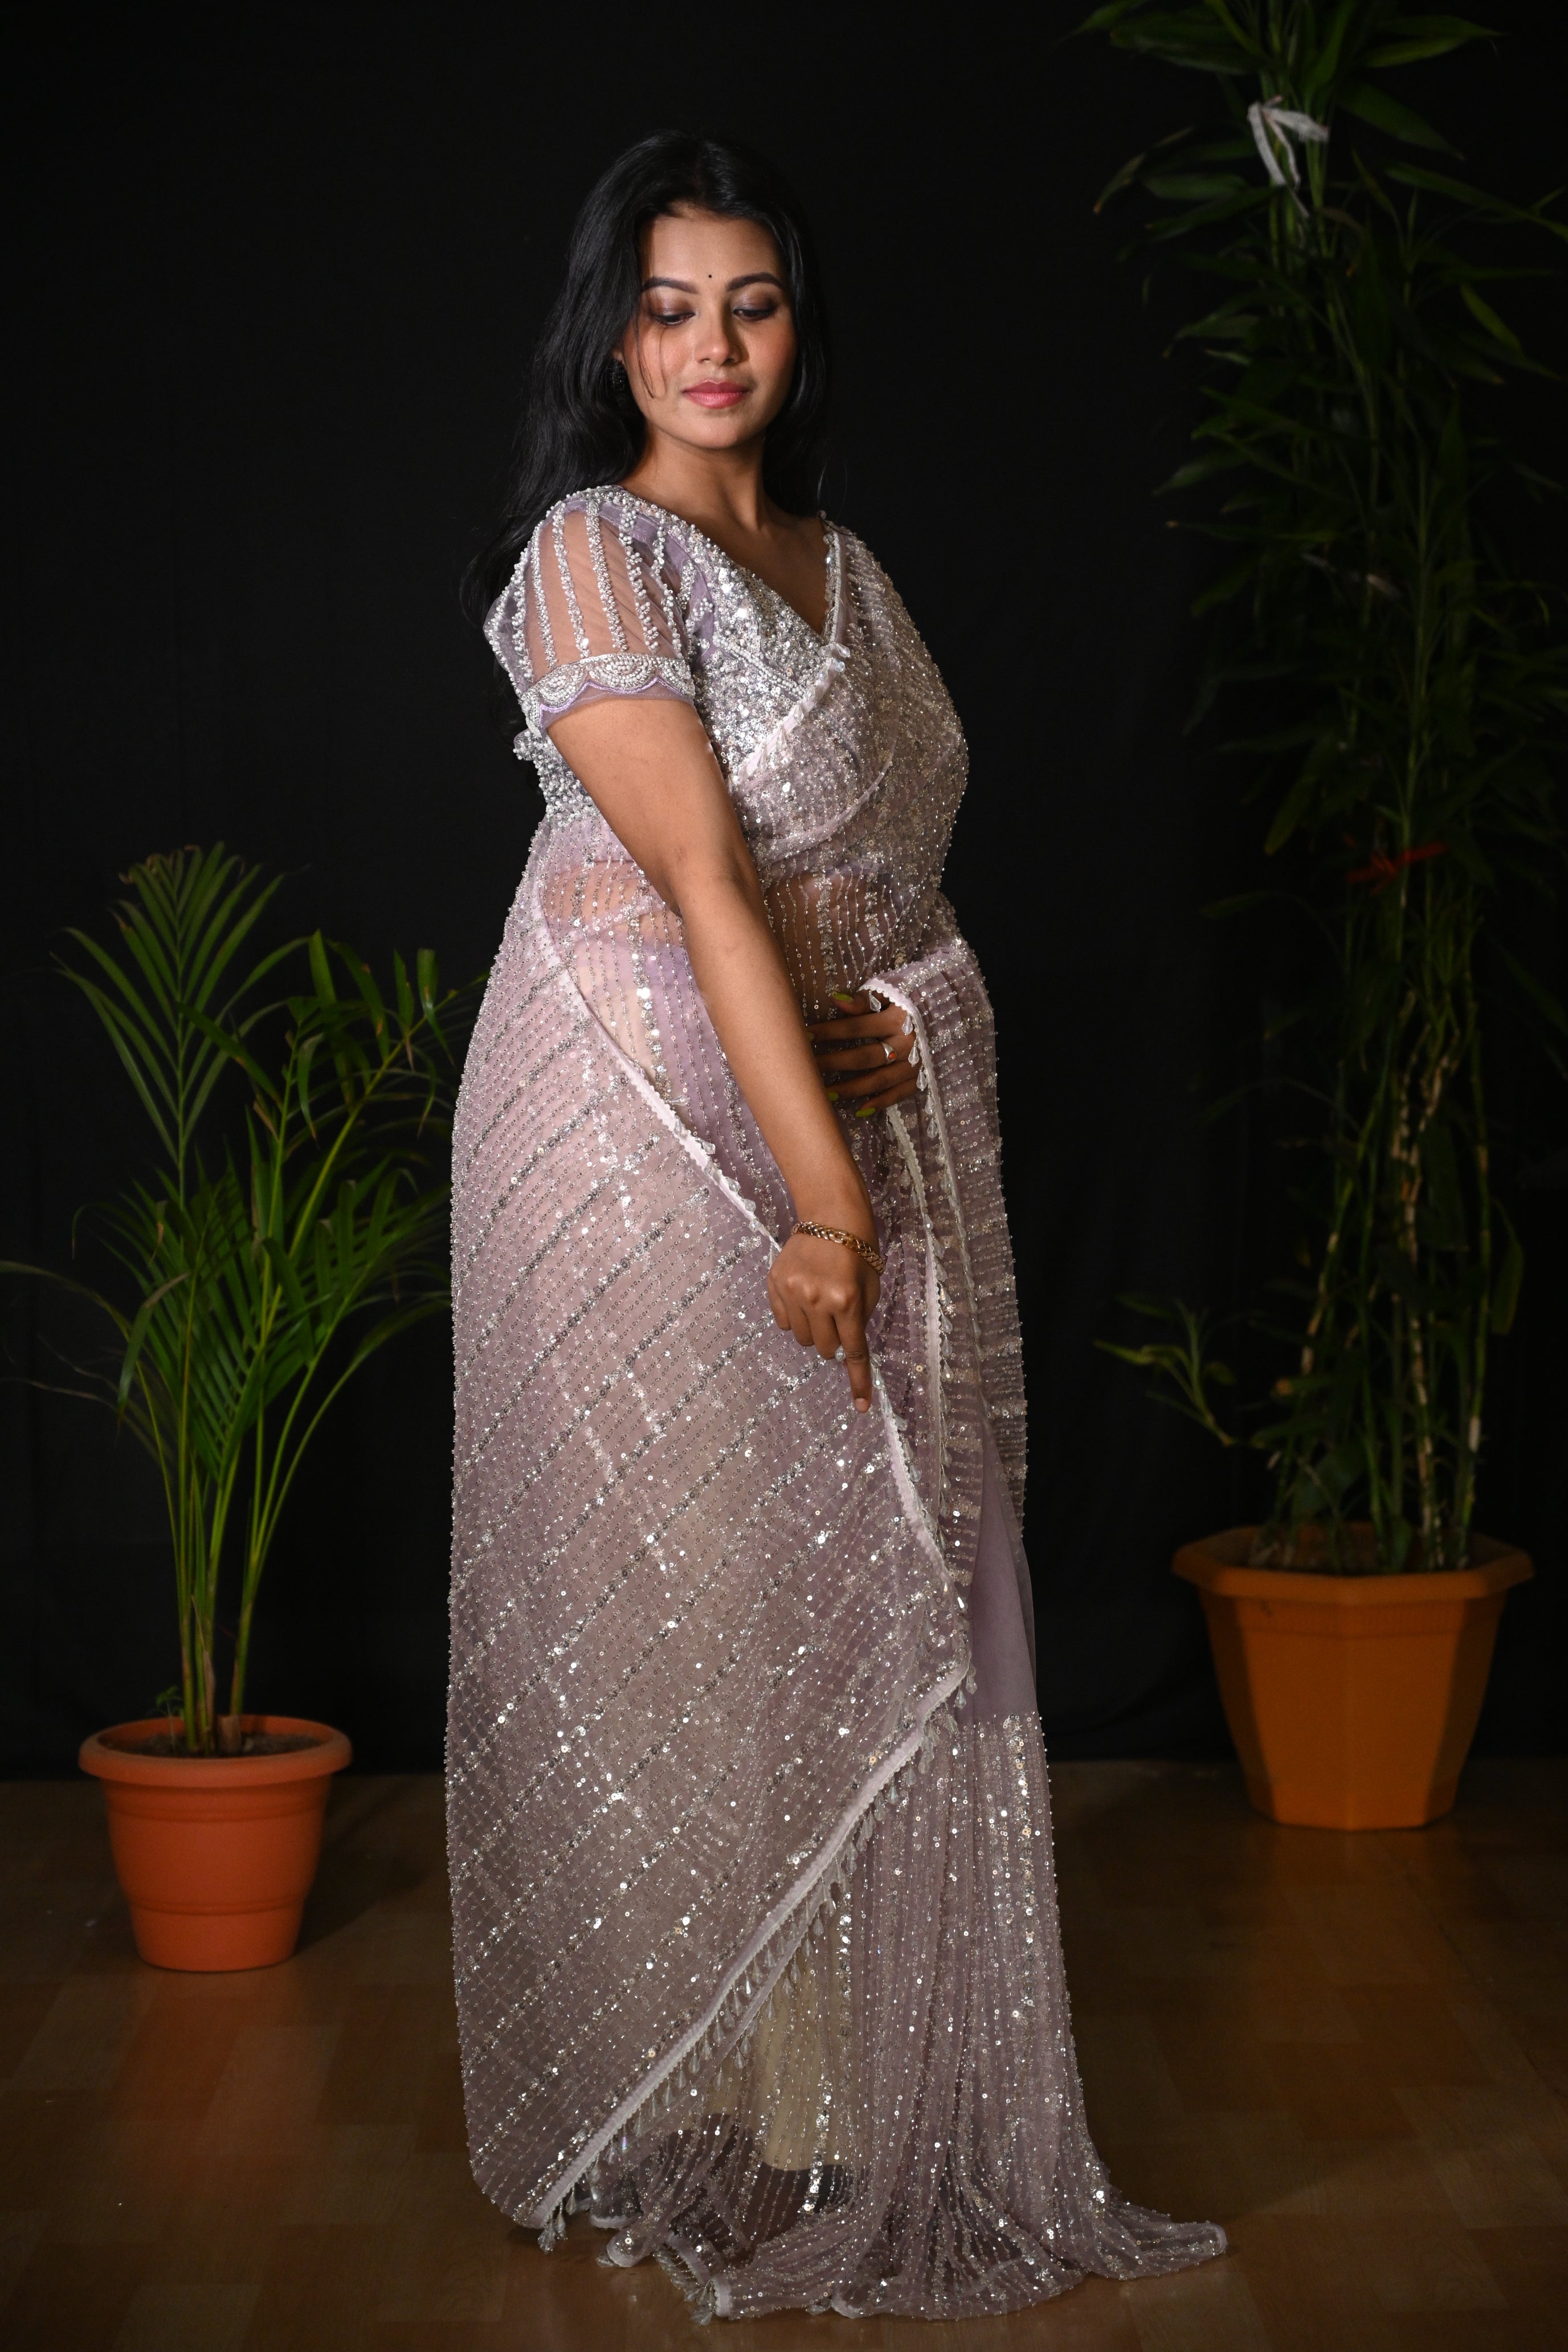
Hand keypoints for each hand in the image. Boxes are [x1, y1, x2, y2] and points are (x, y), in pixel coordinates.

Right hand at [767, 1227, 880, 1412]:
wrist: (831, 1214)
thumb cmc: (860, 1251)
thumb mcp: (872, 1287)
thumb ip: (859, 1319)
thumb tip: (846, 1349)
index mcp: (846, 1300)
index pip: (853, 1352)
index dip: (858, 1381)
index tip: (862, 1407)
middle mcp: (817, 1299)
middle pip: (824, 1348)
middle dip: (834, 1342)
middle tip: (837, 1319)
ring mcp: (792, 1292)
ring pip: (801, 1338)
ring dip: (813, 1331)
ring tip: (819, 1305)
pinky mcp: (774, 1284)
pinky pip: (782, 1321)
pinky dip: (793, 1317)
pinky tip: (802, 1297)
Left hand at [808, 992, 918, 1116]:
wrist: (956, 1009)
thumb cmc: (916, 998)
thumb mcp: (893, 992)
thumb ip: (865, 999)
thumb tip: (834, 1000)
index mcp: (898, 1020)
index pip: (856, 1028)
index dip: (829, 1032)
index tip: (804, 1035)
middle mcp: (907, 1045)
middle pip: (863, 1058)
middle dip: (832, 1063)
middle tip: (807, 1069)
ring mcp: (915, 1065)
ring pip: (878, 1080)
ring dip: (850, 1089)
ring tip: (825, 1094)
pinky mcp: (922, 1078)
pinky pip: (899, 1094)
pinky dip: (880, 1102)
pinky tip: (860, 1110)